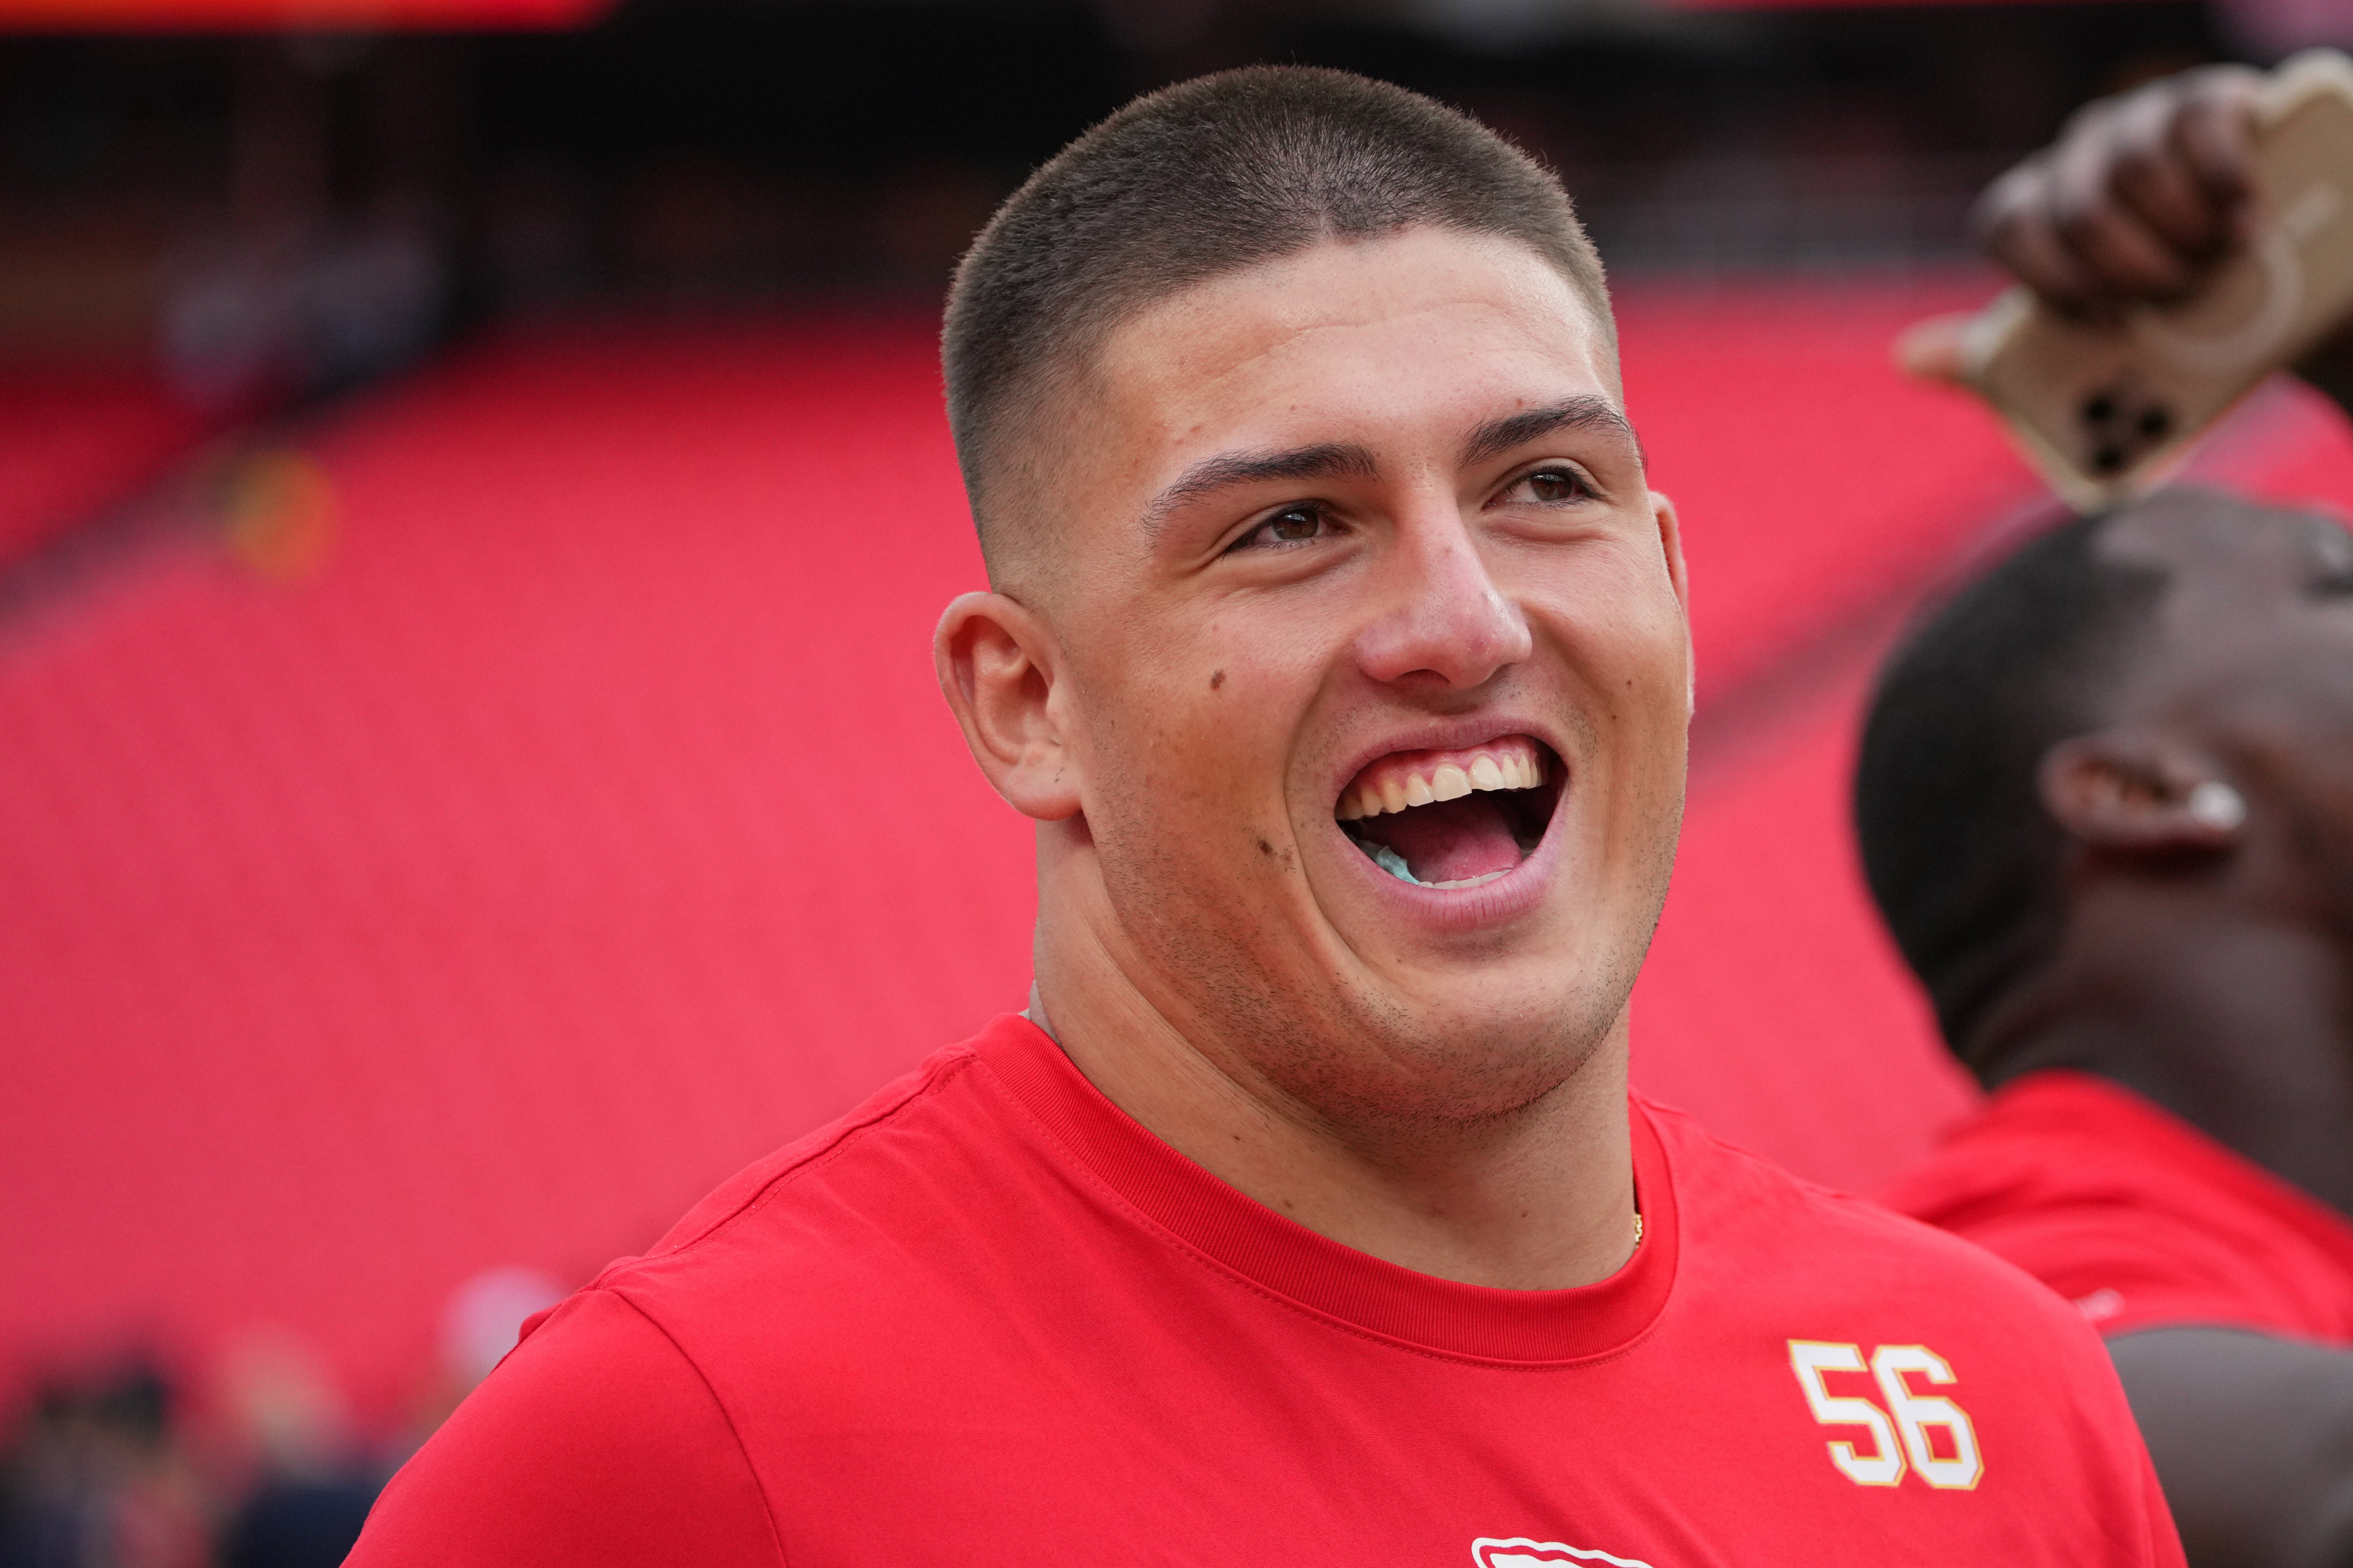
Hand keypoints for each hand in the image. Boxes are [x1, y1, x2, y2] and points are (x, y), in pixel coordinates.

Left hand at [1891, 64, 2352, 390]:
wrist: (2250, 265)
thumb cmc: (2149, 304)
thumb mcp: (2080, 336)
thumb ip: (1997, 352)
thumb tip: (1908, 359)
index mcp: (2032, 207)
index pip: (2004, 226)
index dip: (2050, 278)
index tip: (2105, 321)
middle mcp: (2074, 156)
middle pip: (2077, 209)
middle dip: (2128, 268)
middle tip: (2174, 302)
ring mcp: (2137, 120)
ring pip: (2135, 169)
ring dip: (2178, 231)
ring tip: (2214, 265)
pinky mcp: (2203, 99)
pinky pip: (2198, 125)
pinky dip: (2222, 180)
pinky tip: (2243, 221)